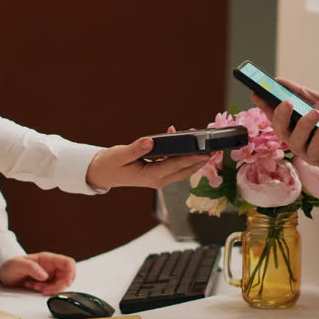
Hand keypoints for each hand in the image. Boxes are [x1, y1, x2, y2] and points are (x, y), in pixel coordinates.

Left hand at [0, 252, 75, 294]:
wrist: (3, 274)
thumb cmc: (10, 266)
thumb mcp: (18, 265)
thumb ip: (32, 268)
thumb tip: (45, 276)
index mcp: (48, 258)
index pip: (68, 263)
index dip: (71, 273)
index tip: (65, 284)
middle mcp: (51, 266)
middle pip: (66, 276)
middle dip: (57, 286)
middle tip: (43, 289)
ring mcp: (50, 274)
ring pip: (60, 284)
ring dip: (49, 289)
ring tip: (34, 286)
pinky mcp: (46, 283)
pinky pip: (52, 289)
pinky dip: (44, 291)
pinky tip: (33, 287)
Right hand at [85, 128, 210, 189]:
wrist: (103, 173)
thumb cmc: (111, 164)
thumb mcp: (121, 155)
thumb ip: (136, 149)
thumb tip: (151, 140)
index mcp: (150, 177)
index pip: (176, 166)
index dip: (192, 158)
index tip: (206, 152)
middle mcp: (158, 180)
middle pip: (185, 170)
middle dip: (200, 160)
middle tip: (215, 148)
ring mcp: (159, 178)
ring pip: (182, 169)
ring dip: (193, 157)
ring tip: (204, 144)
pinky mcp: (158, 173)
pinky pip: (174, 164)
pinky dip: (181, 154)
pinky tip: (181, 139)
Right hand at [250, 77, 318, 168]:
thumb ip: (299, 93)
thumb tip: (279, 81)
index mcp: (295, 125)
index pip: (275, 116)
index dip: (264, 106)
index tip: (256, 94)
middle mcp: (298, 139)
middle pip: (280, 130)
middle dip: (280, 116)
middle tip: (287, 102)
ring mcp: (308, 152)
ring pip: (295, 142)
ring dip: (304, 125)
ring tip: (315, 113)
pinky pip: (313, 151)